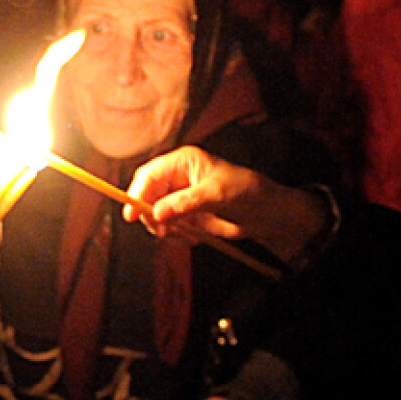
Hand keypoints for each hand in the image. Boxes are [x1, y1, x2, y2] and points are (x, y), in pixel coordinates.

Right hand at [126, 147, 329, 264]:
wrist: (268, 215)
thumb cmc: (248, 192)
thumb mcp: (217, 194)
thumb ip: (185, 203)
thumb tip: (156, 212)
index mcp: (183, 162)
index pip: (149, 175)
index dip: (137, 193)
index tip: (132, 214)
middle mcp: (178, 178)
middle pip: (147, 196)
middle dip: (151, 215)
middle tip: (163, 232)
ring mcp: (181, 198)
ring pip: (155, 215)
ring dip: (166, 229)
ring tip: (188, 235)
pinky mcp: (186, 216)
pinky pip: (169, 228)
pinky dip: (177, 236)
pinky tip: (195, 237)